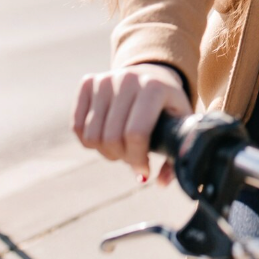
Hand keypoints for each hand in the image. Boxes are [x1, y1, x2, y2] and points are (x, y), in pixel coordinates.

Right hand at [72, 63, 191, 184]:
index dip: (137, 159)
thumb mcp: (181, 125)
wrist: (154, 75)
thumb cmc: (169, 107)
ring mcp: (105, 79)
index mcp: (154, 88)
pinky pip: (77, 127)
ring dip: (106, 151)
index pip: (136, 134)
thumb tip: (161, 183)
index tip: (144, 168)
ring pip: (91, 135)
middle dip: (122, 157)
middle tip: (132, 156)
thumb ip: (176, 154)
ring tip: (121, 146)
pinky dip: (89, 141)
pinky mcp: (88, 82)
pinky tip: (106, 136)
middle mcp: (128, 78)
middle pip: (111, 137)